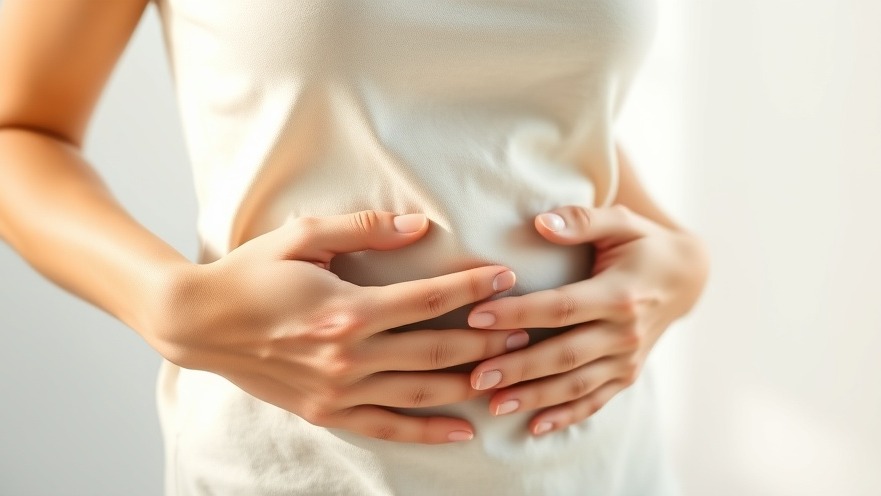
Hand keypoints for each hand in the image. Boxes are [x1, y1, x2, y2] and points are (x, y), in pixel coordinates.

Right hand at [148, 210, 527, 443]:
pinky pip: (388, 426)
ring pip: (422, 390)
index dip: (472, 287)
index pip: (428, 298)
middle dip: (487, 337)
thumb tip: (418, 226)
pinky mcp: (327, 411)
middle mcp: (349, 354)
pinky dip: (429, 431)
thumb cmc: (250, 273)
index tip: (506, 277)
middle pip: (437, 348)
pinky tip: (464, 429)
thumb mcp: (301, 237)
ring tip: (510, 371)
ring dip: (471, 381)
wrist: (199, 324)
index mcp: (347, 308)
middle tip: (525, 328)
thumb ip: (364, 230)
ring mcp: (339, 389)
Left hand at [466, 205, 708, 434]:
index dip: (518, 313)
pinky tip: (533, 427)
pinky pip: (594, 401)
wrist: (688, 278)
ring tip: (492, 405)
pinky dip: (565, 417)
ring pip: (575, 385)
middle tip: (475, 376)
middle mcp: (626, 332)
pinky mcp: (627, 375)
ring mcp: (628, 359)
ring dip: (534, 398)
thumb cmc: (644, 244)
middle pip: (564, 354)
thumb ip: (582, 220)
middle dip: (518, 368)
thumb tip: (541, 223)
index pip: (561, 307)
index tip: (476, 316)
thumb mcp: (622, 222)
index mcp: (620, 294)